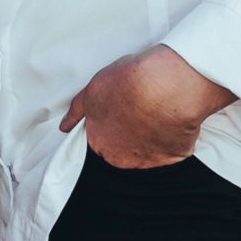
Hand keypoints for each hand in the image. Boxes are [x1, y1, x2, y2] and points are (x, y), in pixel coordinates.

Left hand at [61, 44, 233, 167]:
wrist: (166, 83)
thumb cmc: (130, 81)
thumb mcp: (93, 89)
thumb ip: (77, 110)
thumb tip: (64, 125)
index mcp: (99, 142)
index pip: (100, 140)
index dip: (111, 122)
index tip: (121, 110)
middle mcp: (122, 157)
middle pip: (124, 149)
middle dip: (131, 133)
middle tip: (140, 108)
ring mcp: (150, 159)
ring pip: (150, 150)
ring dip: (153, 135)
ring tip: (159, 109)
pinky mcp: (175, 155)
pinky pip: (174, 148)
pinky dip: (175, 135)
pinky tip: (174, 116)